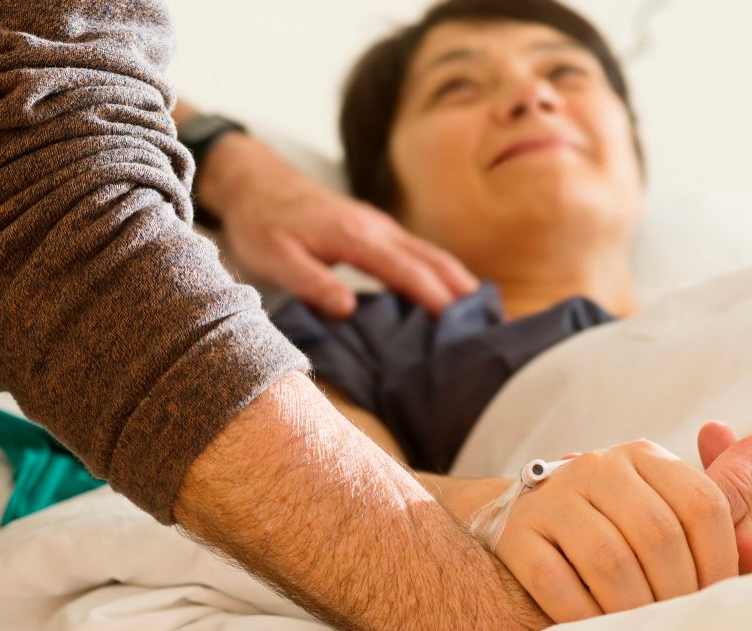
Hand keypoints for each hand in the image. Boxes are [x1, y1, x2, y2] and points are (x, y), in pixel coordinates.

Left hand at [197, 133, 478, 317]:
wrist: (256, 183)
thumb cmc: (262, 223)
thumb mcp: (273, 258)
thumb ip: (311, 282)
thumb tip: (349, 309)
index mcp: (356, 236)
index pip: (407, 270)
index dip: (436, 298)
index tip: (461, 326)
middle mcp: (378, 228)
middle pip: (434, 259)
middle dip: (465, 291)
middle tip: (495, 323)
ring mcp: (382, 227)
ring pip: (432, 254)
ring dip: (460, 282)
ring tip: (486, 315)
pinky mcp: (379, 231)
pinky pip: (421, 253)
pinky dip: (443, 274)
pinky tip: (452, 294)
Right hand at [487, 435, 751, 622]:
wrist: (529, 529)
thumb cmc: (617, 524)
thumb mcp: (669, 502)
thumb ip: (725, 493)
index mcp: (643, 455)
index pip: (702, 503)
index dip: (722, 561)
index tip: (718, 596)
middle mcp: (597, 466)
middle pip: (659, 534)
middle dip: (679, 592)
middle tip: (681, 621)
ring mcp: (554, 499)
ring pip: (610, 561)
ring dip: (635, 609)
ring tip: (644, 628)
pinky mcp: (519, 535)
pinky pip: (558, 583)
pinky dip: (586, 615)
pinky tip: (599, 626)